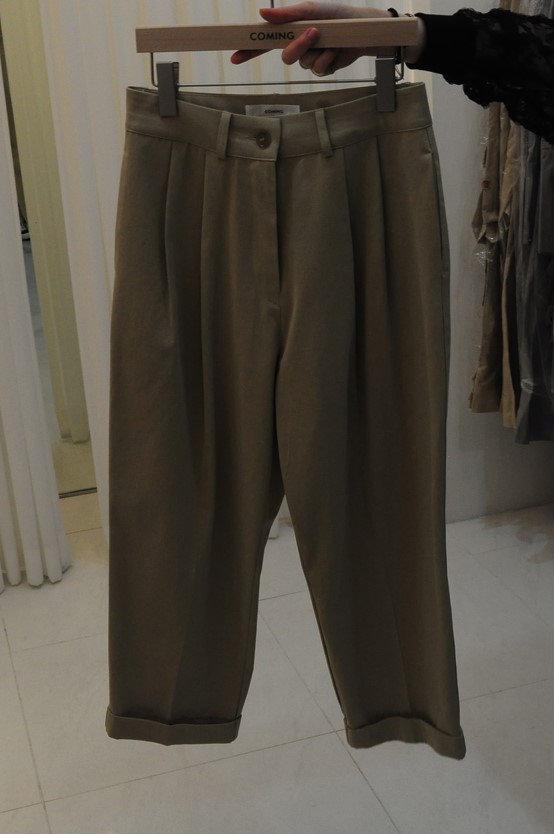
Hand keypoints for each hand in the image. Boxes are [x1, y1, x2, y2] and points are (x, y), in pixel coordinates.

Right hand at [230, 2, 420, 75]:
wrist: (362, 28)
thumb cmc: (336, 14)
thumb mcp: (311, 10)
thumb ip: (288, 14)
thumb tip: (262, 14)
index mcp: (291, 30)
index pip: (265, 42)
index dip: (250, 49)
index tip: (234, 56)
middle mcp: (298, 45)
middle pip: (285, 57)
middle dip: (299, 47)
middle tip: (314, 34)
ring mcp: (309, 58)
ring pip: (303, 64)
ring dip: (318, 51)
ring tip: (331, 39)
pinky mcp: (322, 69)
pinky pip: (318, 70)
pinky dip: (328, 59)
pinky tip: (336, 51)